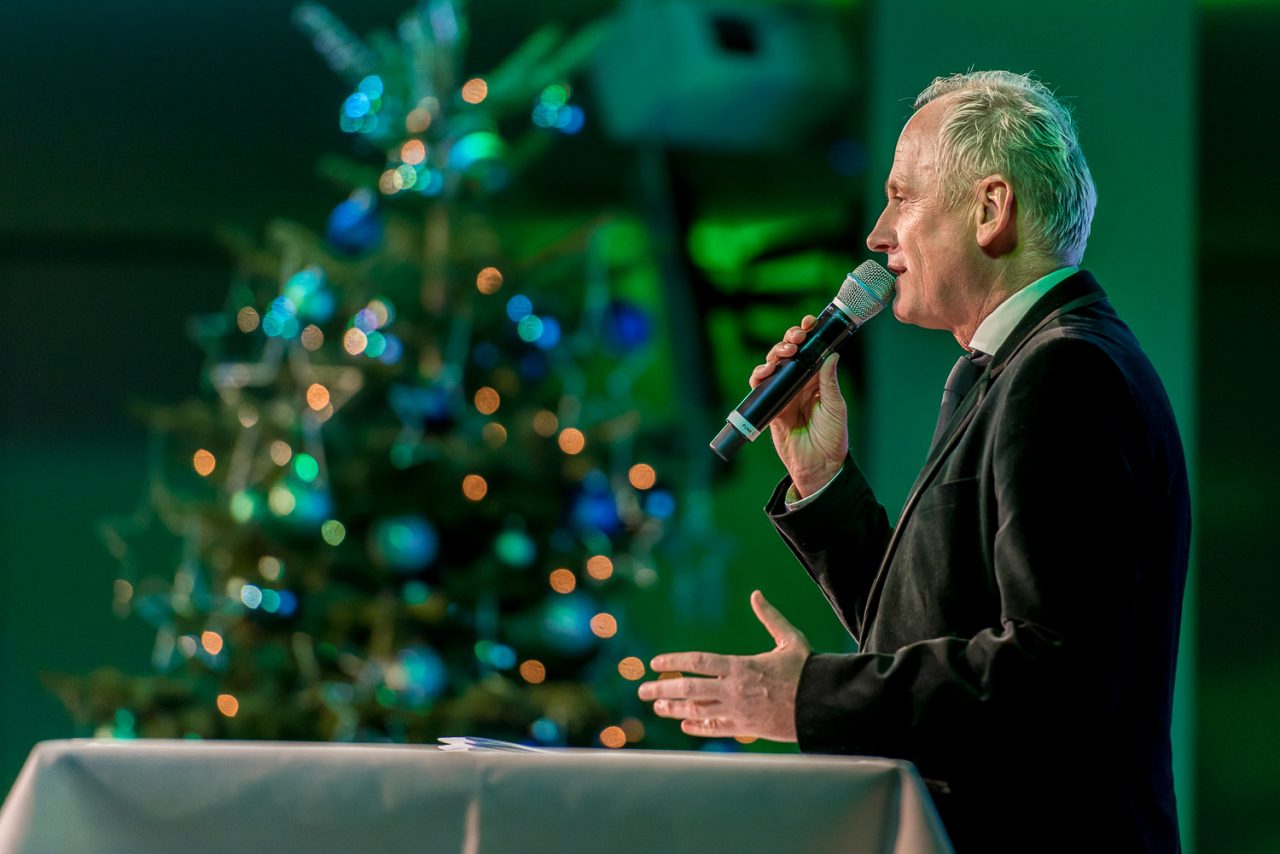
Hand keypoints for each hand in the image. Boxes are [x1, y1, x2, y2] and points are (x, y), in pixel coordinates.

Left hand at [637, 591, 809, 741]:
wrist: (823, 704)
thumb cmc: (807, 670)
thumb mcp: (789, 639)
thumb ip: (770, 617)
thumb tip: (757, 594)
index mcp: (740, 665)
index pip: (697, 662)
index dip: (673, 661)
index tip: (654, 663)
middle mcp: (734, 689)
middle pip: (689, 689)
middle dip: (662, 689)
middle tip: (642, 690)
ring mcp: (738, 712)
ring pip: (697, 711)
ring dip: (674, 709)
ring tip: (657, 707)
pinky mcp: (746, 729)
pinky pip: (714, 728)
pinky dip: (697, 726)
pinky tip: (684, 723)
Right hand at [749, 316, 847, 496]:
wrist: (819, 465)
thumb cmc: (833, 438)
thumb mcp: (835, 407)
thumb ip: (829, 382)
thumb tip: (832, 355)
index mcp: (817, 381)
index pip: (811, 352)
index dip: (808, 335)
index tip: (810, 323)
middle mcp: (799, 384)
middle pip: (789, 354)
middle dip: (790, 340)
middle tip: (797, 337)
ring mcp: (783, 395)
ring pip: (773, 366)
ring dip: (775, 354)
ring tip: (785, 352)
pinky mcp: (771, 407)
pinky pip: (761, 388)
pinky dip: (760, 376)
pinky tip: (765, 370)